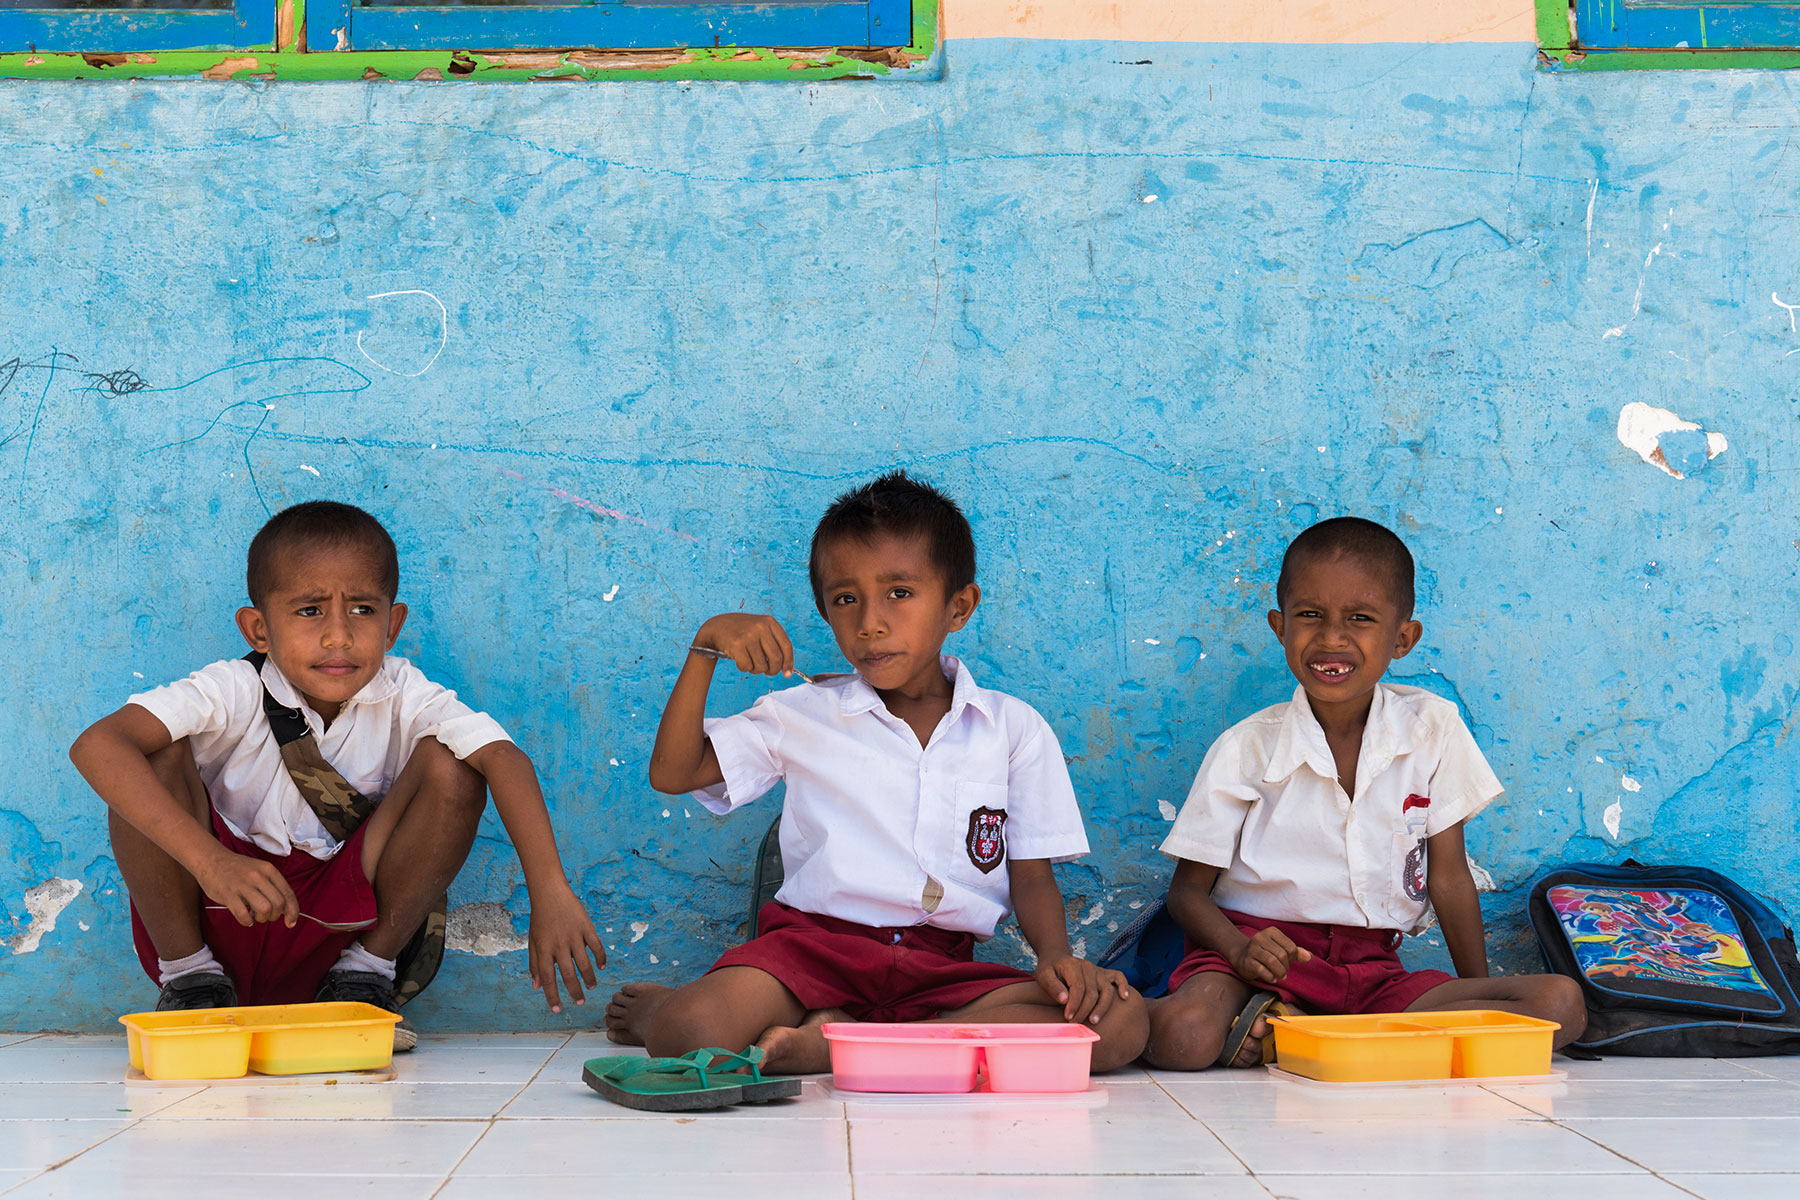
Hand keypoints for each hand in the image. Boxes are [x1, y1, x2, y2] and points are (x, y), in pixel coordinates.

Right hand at [194, 846, 297, 927]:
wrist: (211, 859)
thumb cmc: (237, 869)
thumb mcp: (259, 870)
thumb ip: (272, 885)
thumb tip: (286, 908)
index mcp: (269, 870)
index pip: (288, 893)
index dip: (293, 911)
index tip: (291, 922)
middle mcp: (258, 876)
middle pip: (278, 904)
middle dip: (275, 916)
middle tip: (267, 916)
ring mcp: (243, 885)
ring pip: (264, 909)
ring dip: (262, 919)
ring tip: (256, 917)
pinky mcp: (228, 894)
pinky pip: (243, 914)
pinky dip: (247, 921)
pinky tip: (245, 919)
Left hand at [527, 884, 606, 1013]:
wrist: (550, 892)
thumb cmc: (540, 919)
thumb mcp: (533, 941)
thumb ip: (534, 964)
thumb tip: (536, 987)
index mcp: (543, 950)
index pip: (548, 979)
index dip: (552, 997)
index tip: (557, 1010)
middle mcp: (558, 945)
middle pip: (568, 975)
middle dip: (575, 992)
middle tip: (581, 1002)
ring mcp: (574, 936)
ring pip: (584, 964)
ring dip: (589, 978)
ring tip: (592, 986)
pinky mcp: (586, 927)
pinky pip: (596, 946)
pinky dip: (601, 958)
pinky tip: (602, 967)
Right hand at [693, 613, 794, 676]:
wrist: (716, 627)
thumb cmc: (740, 632)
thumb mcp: (759, 629)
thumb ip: (773, 643)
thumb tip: (786, 668)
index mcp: (769, 622)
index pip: (786, 645)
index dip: (788, 662)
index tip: (787, 673)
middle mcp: (760, 627)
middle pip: (776, 658)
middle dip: (772, 670)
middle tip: (767, 671)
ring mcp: (749, 635)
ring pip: (762, 665)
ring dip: (756, 670)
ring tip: (750, 662)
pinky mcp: (737, 644)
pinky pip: (747, 666)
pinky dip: (744, 668)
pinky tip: (740, 660)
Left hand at [1034, 954, 1132, 1025]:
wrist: (1056, 958)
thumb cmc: (1049, 970)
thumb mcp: (1043, 975)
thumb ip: (1052, 986)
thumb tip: (1064, 1000)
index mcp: (1073, 966)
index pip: (1078, 988)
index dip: (1074, 1004)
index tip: (1068, 1017)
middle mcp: (1088, 967)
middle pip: (1092, 992)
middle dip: (1084, 1011)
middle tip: (1076, 1024)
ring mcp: (1098, 970)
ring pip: (1107, 990)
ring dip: (1102, 1007)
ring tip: (1094, 1021)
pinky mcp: (1104, 973)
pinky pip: (1118, 977)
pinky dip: (1123, 986)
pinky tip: (1124, 997)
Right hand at [1231, 927, 1311, 984]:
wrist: (1242, 956)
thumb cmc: (1266, 952)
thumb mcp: (1280, 949)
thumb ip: (1296, 952)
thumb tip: (1309, 957)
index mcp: (1271, 932)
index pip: (1290, 947)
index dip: (1293, 958)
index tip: (1288, 962)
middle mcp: (1260, 937)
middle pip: (1282, 955)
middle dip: (1286, 966)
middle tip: (1283, 970)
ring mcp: (1252, 949)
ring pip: (1273, 962)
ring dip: (1280, 972)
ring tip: (1280, 976)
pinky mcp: (1247, 961)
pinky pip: (1262, 970)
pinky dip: (1270, 977)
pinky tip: (1272, 978)